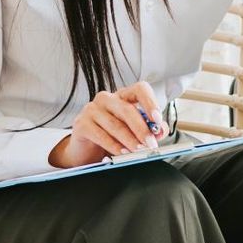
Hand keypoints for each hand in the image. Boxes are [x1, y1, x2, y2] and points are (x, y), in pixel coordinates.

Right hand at [50, 82, 166, 167]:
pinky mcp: (81, 124)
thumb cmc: (113, 137)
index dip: (150, 103)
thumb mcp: (133, 132)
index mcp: (123, 96)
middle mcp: (107, 98)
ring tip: (138, 151)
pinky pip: (100, 135)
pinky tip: (122, 152)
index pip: (140, 89)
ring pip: (115, 124)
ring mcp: (92, 109)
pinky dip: (113, 145)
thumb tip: (161, 131)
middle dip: (141, 129)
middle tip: (150, 144)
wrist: (86, 151)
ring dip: (129, 140)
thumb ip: (150, 129)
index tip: (157, 120)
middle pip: (127, 109)